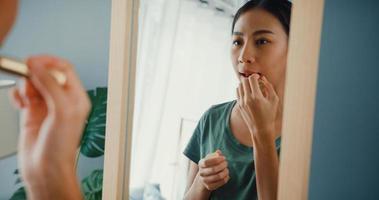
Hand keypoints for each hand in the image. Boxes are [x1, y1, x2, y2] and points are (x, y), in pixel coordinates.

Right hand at [10, 55, 90, 198]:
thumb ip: (51, 86)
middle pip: (46, 74)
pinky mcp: (32, 113)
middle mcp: (63, 100)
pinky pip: (23, 95)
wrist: (45, 168)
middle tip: (24, 74)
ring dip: (25, 85)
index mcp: (76, 97)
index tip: (33, 61)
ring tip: (24, 97)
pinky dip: (18, 95)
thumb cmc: (61, 147)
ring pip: (33, 83)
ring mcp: (46, 106)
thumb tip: (39, 66)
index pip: (64, 69)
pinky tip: (19, 103)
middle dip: (34, 73)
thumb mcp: (62, 111)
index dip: (49, 62)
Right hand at [197, 150, 229, 190]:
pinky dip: (226, 178)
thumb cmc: (210, 165)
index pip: (207, 162)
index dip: (217, 159)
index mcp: (200, 163)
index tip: (224, 158)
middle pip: (213, 169)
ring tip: (227, 169)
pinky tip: (227, 175)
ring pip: (218, 176)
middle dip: (223, 165)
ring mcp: (204, 180)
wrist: (205, 177)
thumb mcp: (212, 158)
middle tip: (226, 163)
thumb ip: (215, 154)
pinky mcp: (209, 187)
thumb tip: (218, 152)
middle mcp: (201, 172)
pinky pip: (220, 183)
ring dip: (225, 172)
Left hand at [236, 74, 279, 141]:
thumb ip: (269, 87)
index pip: (251, 79)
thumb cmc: (269, 114)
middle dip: (250, 79)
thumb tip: (263, 78)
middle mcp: (247, 99)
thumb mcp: (274, 100)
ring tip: (251, 86)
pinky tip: (248, 91)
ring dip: (245, 83)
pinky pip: (238, 92)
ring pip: (239, 86)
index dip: (255, 76)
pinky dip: (242, 89)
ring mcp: (242, 102)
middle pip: (244, 81)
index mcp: (256, 97)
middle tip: (255, 81)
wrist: (261, 129)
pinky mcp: (239, 105)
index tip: (259, 77)